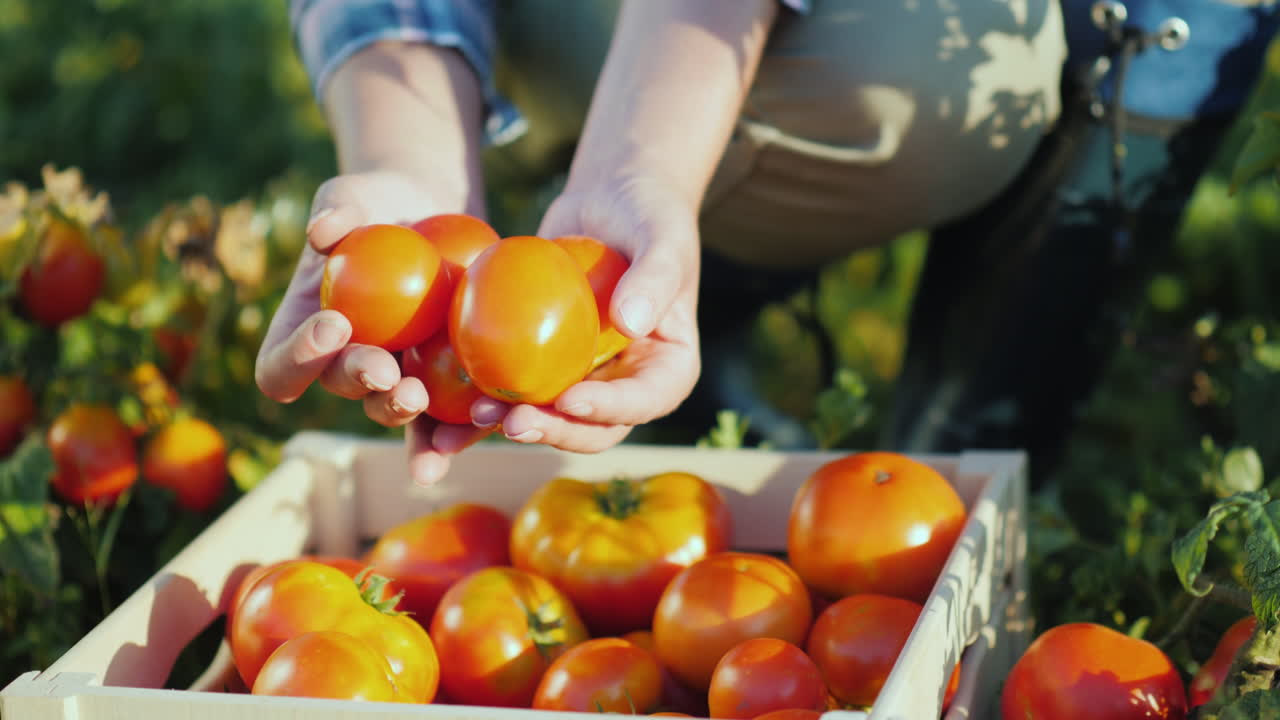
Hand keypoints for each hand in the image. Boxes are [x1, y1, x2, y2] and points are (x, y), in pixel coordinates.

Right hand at [254, 170, 487, 484]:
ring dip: (402, 410)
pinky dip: (458, 422)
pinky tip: (480, 420)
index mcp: (304, 333)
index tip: (334, 324)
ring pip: (390, 407)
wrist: (426, 215)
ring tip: (420, 397)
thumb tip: (324, 230)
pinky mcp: (438, 376)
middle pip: (342, 388)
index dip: (298, 359)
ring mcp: (391, 374)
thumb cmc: (375, 204)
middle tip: (385, 369)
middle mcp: (343, 363)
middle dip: (361, 381)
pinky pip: (446, 409)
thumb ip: (336, 210)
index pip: (281, 367)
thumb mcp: (352, 196)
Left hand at [469, 174, 701, 451]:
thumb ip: (654, 278)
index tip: (569, 399)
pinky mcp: (543, 364)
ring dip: (513, 426)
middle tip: (514, 422)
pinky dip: (484, 406)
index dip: (608, 409)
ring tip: (476, 418)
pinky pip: (515, 389)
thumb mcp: (662, 238)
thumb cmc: (648, 214)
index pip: (643, 401)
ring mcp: (583, 378)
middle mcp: (626, 385)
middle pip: (592, 426)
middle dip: (553, 429)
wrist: (608, 200)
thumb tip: (631, 324)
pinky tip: (446, 417)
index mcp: (666, 369)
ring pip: (549, 417)